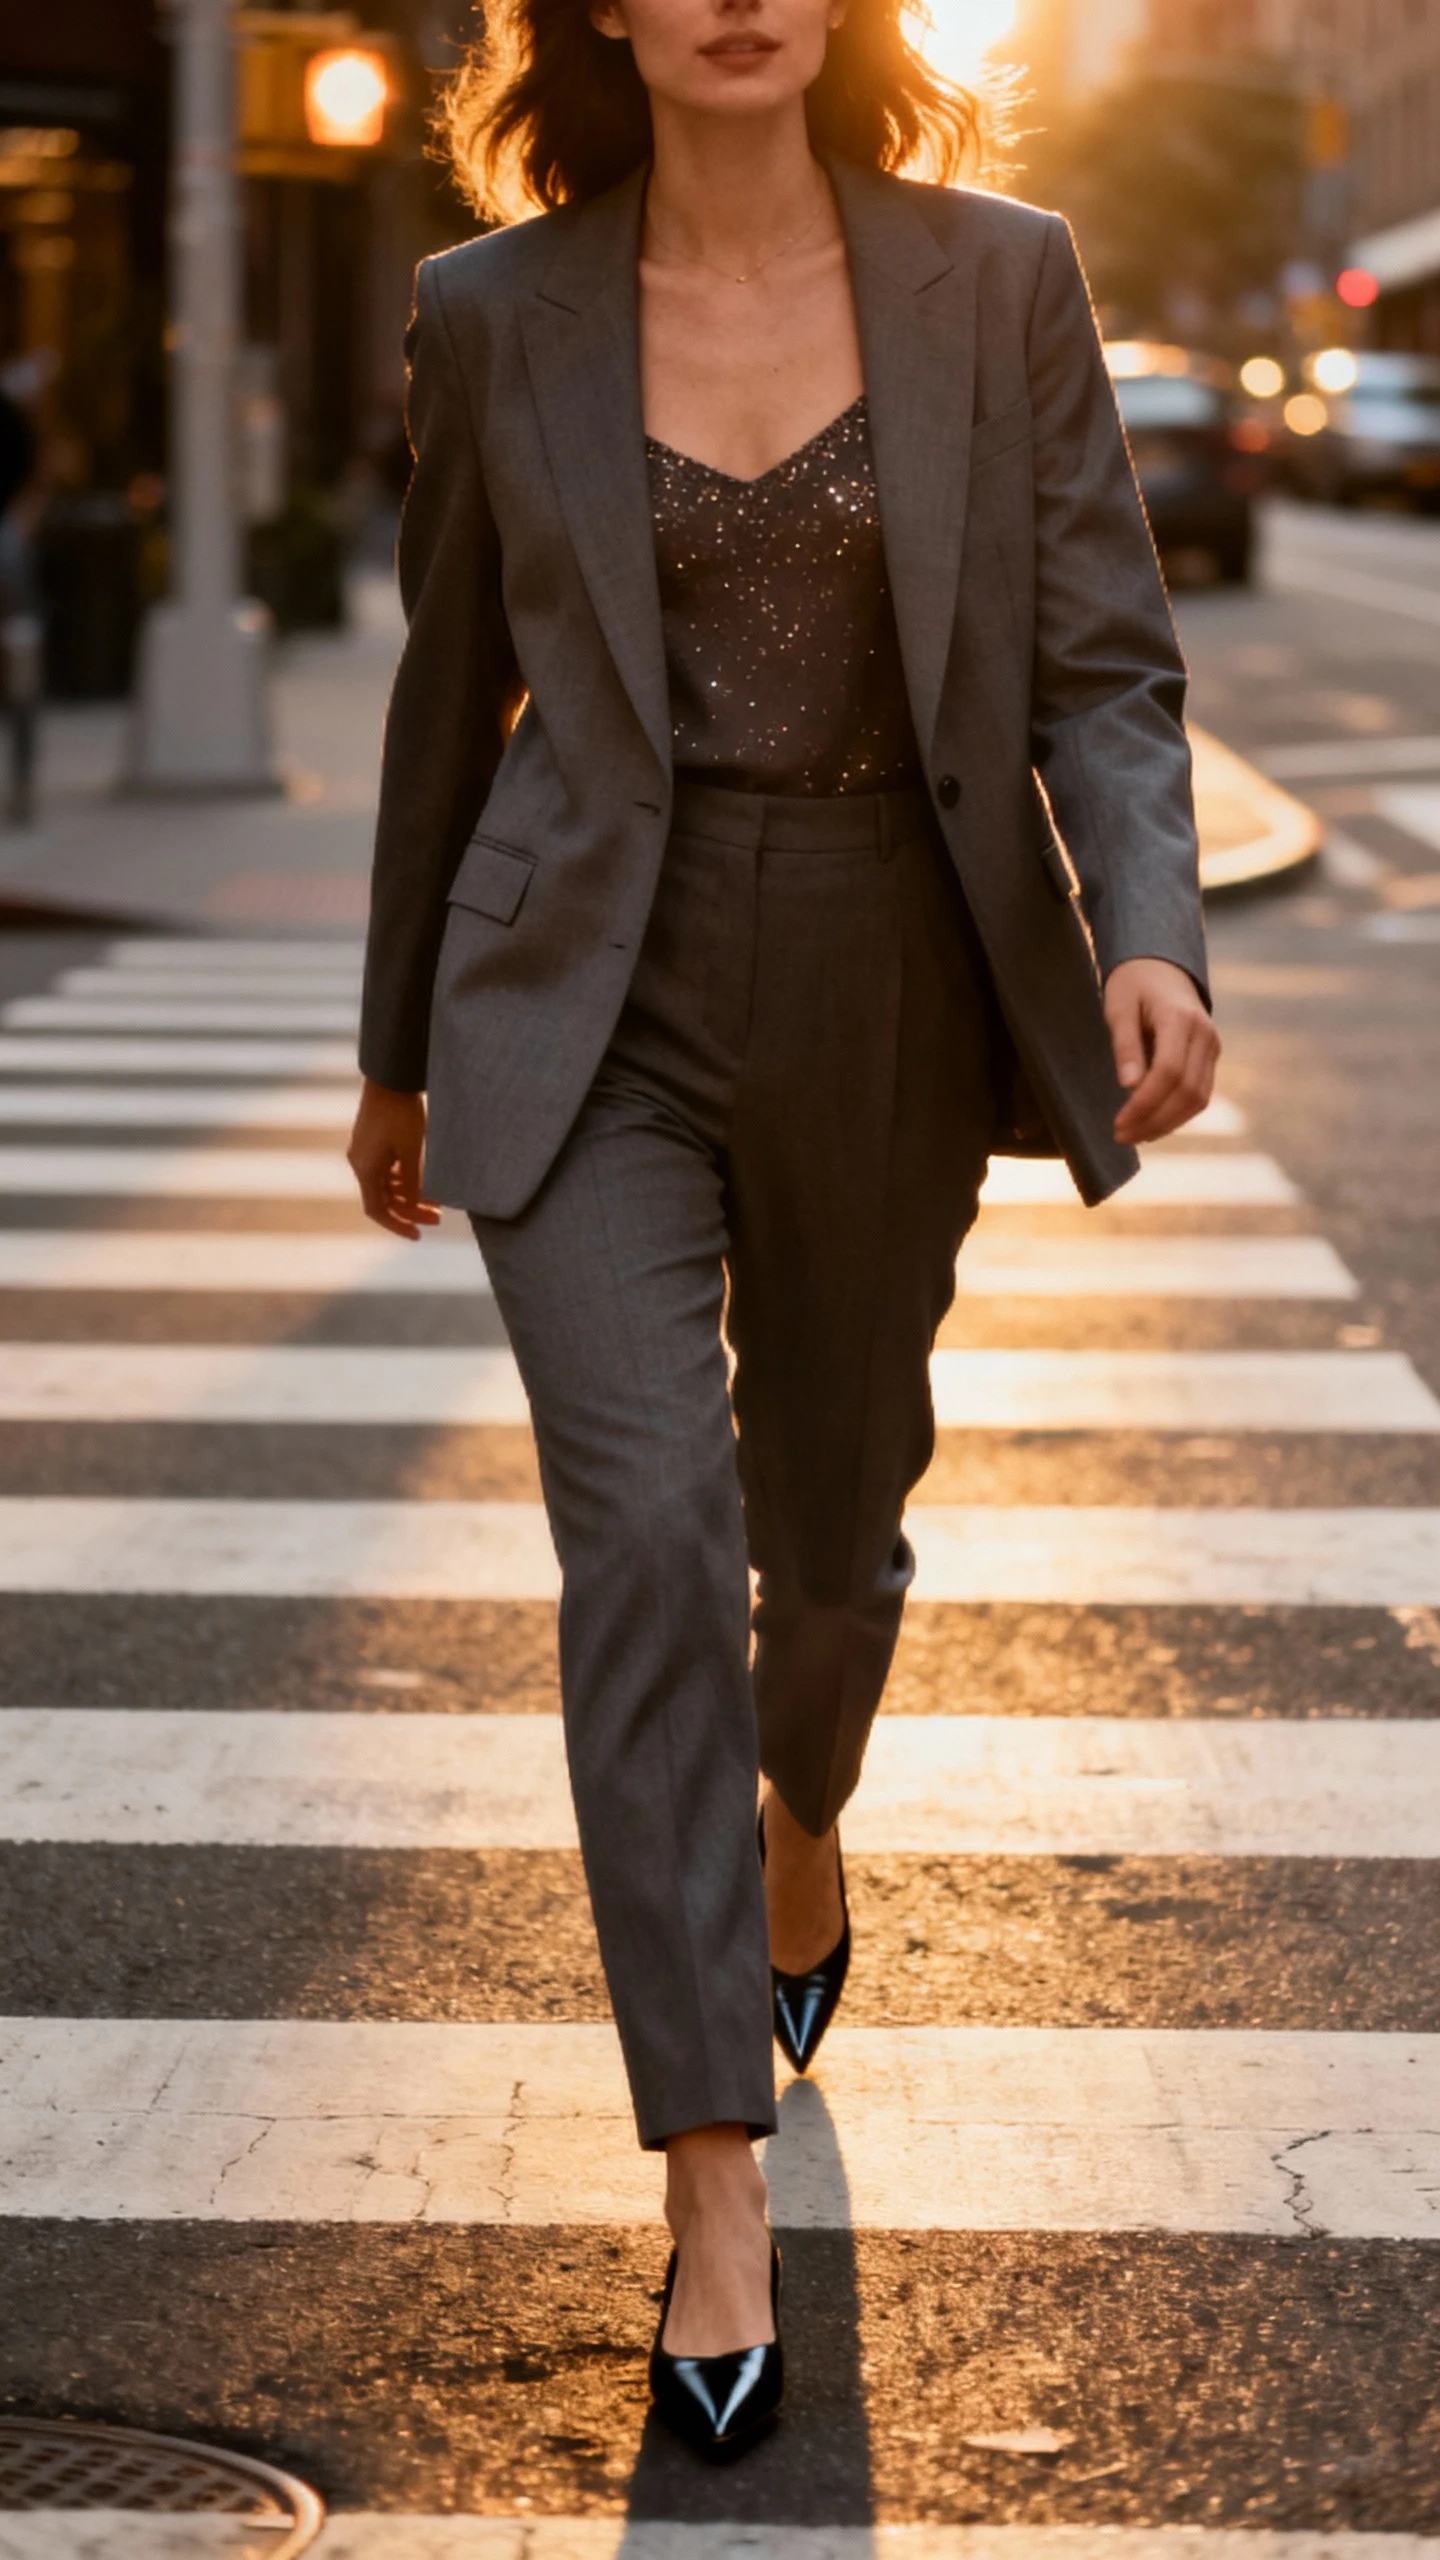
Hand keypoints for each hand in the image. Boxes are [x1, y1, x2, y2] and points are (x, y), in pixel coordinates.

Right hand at [347, 1079, 440, 1239]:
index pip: (377, 1210)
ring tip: (438, 1201)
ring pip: (388, 1184)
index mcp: (364, 1168)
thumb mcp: (411, 1151)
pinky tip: (427, 1181)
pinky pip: (389, 1169)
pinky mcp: (375, 1140)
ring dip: (411, 1195)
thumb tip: (414, 1207)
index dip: (398, 1225)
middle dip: (411, 1210)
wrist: (391, 1076)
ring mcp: (367, 1151)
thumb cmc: (401, 1113)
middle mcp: (361, 1162)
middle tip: (439, 1218)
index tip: (418, 1235)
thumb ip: (412, 1183)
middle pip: (385, 1198)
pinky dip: (407, 1179)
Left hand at [1105, 956, 1219, 1144]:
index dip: (1145, 1104)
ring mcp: (1212, 1046)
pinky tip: (1151, 1123)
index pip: (1169, 1072)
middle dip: (1154, 1120)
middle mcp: (1204, 1035)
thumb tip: (1129, 1086)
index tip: (1118, 1124)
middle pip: (1187, 1092)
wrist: (1162, 967)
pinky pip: (1199, 1093)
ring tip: (1134, 1135)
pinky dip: (1177, 1114)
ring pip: (1198, 1099)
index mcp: (1180, 1019)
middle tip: (1121, 1137)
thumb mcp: (1119, 1008)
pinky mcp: (1211, 1057)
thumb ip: (1125, 1046)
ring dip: (1167, 1123)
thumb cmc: (1133, 985)